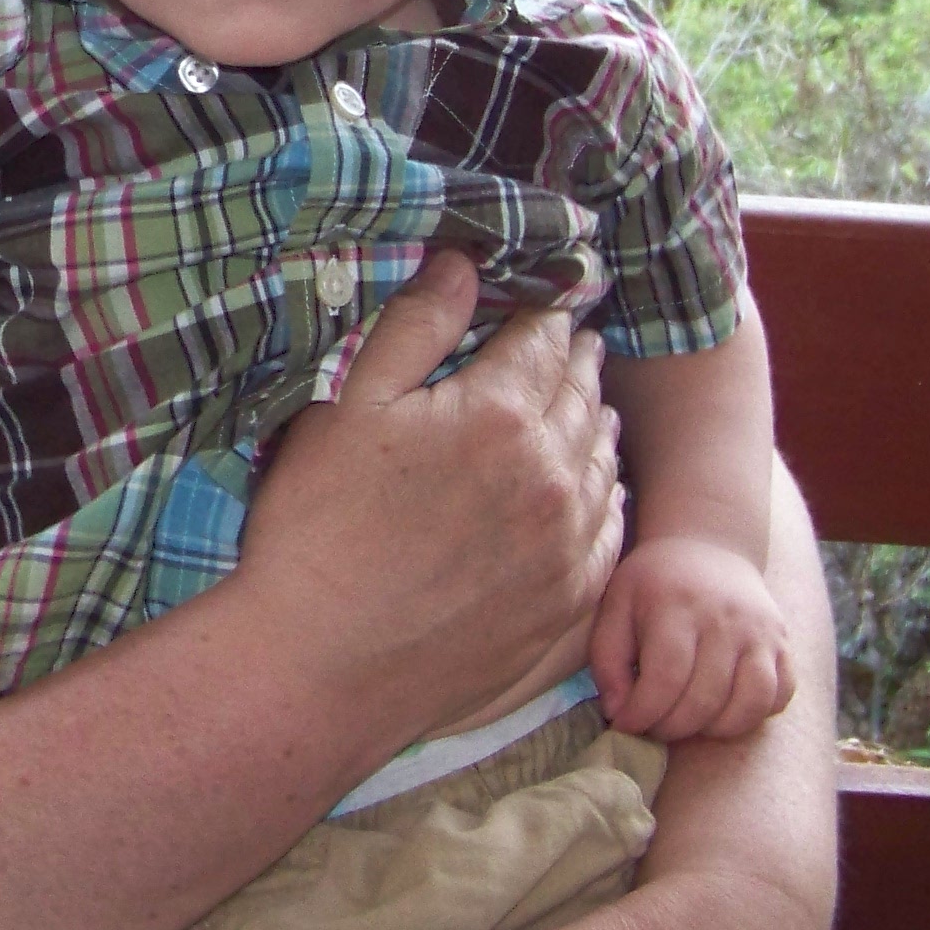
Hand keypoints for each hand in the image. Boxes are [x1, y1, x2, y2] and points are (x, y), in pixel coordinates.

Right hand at [241, 252, 622, 738]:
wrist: (322, 667)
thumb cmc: (319, 531)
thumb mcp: (349, 408)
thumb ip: (416, 326)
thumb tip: (463, 261)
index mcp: (500, 415)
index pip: (543, 341)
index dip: (545, 315)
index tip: (547, 304)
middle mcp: (553, 476)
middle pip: (583, 396)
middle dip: (577, 362)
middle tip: (575, 343)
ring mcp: (567, 546)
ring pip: (605, 462)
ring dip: (598, 424)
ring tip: (591, 404)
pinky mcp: (566, 605)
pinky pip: (610, 533)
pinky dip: (608, 498)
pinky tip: (599, 490)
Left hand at [590, 539, 794, 741]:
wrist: (708, 547)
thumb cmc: (655, 584)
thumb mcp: (616, 606)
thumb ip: (608, 659)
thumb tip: (618, 711)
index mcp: (677, 605)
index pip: (666, 677)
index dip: (643, 713)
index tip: (625, 725)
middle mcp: (726, 619)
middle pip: (705, 698)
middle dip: (672, 728)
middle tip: (653, 728)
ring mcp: (762, 633)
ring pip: (750, 703)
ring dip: (715, 729)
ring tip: (690, 723)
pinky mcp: (783, 645)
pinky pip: (780, 696)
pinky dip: (754, 716)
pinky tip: (723, 710)